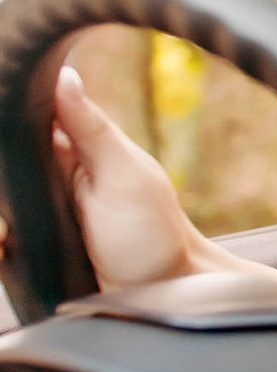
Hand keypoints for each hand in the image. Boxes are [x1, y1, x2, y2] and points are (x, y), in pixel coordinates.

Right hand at [5, 68, 225, 286]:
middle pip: (4, 171)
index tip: (3, 153)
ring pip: (0, 208)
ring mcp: (37, 217)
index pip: (19, 125)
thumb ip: (91, 129)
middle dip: (0, 192)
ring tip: (2, 236)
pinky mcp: (30, 252)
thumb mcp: (124, 176)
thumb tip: (64, 75)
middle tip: (4, 221)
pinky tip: (0, 248)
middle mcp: (50, 180)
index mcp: (72, 151)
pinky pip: (0, 245)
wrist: (164, 296)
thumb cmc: (155, 233)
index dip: (3, 126)